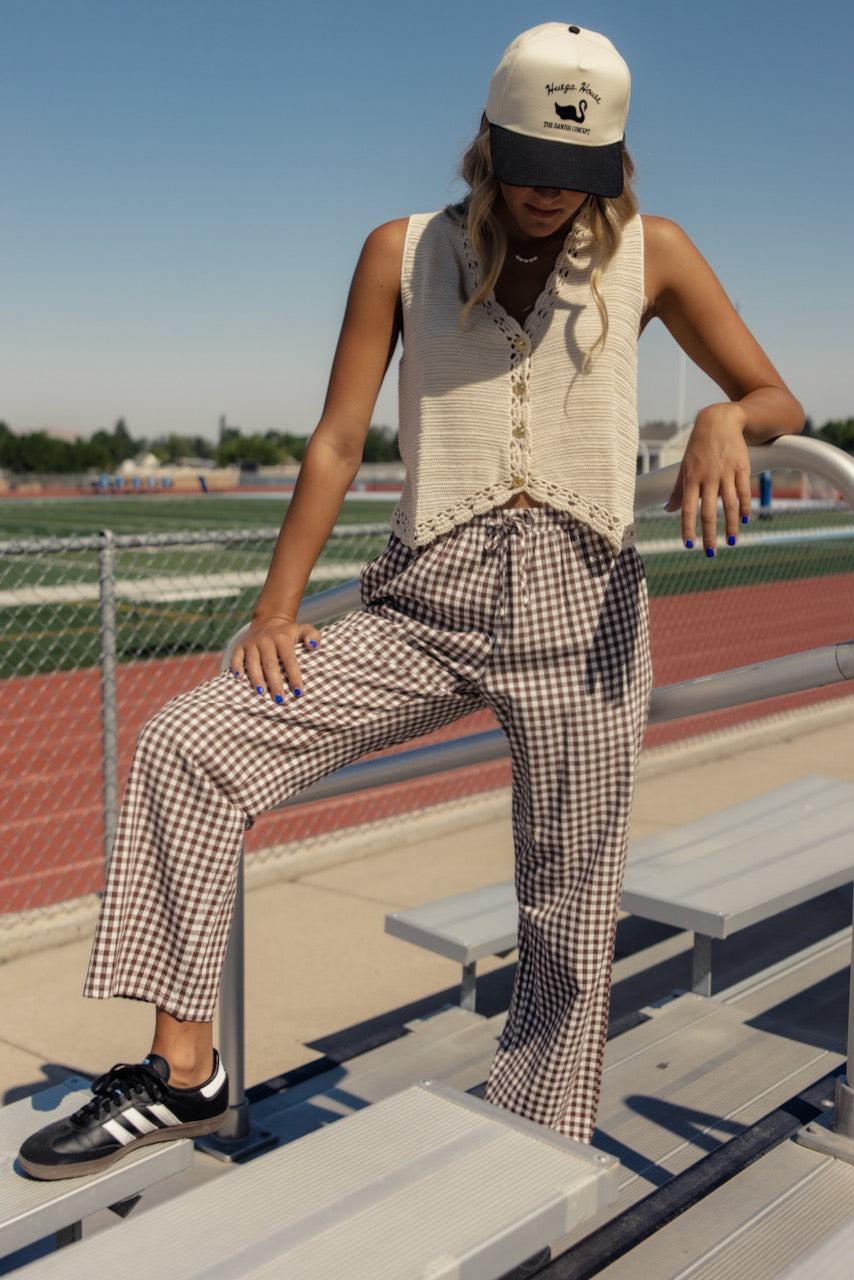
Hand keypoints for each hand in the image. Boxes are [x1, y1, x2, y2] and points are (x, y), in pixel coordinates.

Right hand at [231, 613, 320, 702]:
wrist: (269, 620)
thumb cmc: (289, 632)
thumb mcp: (304, 629)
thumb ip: (313, 636)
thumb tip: (313, 646)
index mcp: (282, 639)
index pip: (289, 660)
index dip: (294, 676)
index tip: (298, 692)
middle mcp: (266, 640)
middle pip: (270, 664)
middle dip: (275, 683)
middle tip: (279, 699)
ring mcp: (252, 643)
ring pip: (252, 662)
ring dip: (256, 678)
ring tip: (261, 693)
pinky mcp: (241, 646)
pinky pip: (236, 656)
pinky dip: (236, 667)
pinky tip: (238, 678)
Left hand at [664, 404, 751, 553]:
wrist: (720, 421)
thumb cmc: (699, 448)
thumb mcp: (685, 467)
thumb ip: (678, 491)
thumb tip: (667, 511)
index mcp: (691, 479)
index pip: (687, 509)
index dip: (687, 528)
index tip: (688, 546)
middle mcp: (708, 478)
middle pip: (709, 512)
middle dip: (709, 535)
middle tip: (710, 553)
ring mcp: (726, 473)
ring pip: (730, 506)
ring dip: (731, 526)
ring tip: (731, 542)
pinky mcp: (742, 468)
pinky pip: (744, 492)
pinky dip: (745, 508)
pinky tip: (745, 521)